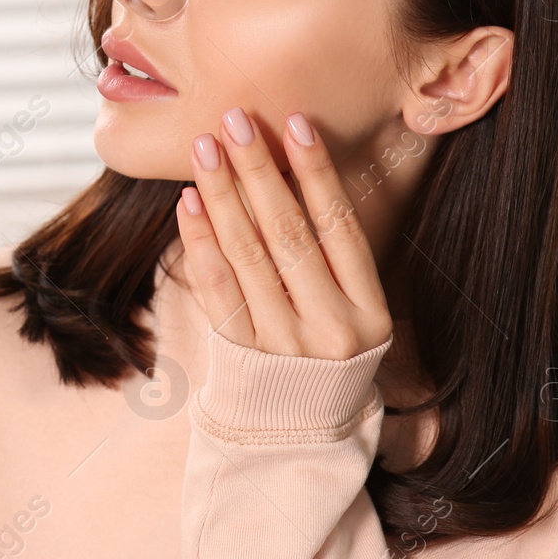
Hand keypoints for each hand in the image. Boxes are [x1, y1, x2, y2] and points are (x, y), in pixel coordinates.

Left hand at [176, 107, 390, 359]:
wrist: (299, 437)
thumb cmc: (326, 358)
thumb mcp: (353, 313)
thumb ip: (332, 257)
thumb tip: (297, 167)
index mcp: (369, 311)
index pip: (339, 227)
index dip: (318, 172)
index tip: (295, 122)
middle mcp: (330, 329)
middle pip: (288, 235)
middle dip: (259, 172)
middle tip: (234, 121)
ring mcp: (283, 347)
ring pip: (247, 257)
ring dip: (223, 196)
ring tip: (205, 150)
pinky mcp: (240, 359)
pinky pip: (216, 291)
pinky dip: (199, 243)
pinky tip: (189, 203)